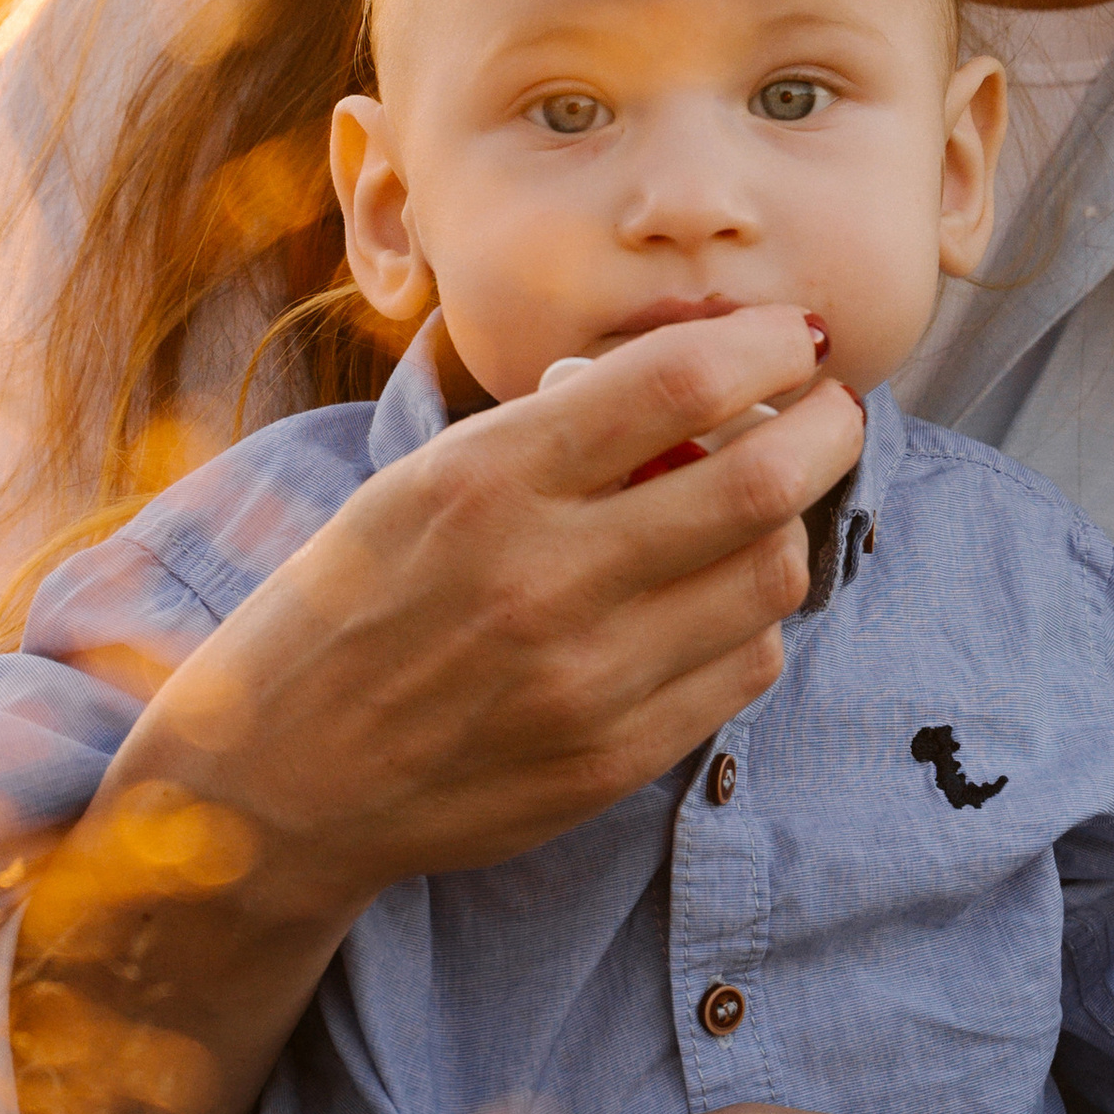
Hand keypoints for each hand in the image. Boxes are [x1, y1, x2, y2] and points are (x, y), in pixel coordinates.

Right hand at [116, 305, 863, 916]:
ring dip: (792, 525)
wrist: (280, 777)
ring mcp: (585, 680)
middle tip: (832, 411)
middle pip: (761, 480)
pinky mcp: (611, 761)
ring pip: (772, 577)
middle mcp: (544, 577)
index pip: (679, 382)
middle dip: (828, 428)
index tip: (799, 336)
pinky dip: (752, 619)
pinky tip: (713, 599)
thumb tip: (706, 378)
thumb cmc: (356, 598)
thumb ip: (559, 432)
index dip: (769, 346)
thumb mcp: (427, 479)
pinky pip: (745, 668)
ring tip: (766, 506)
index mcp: (489, 479)